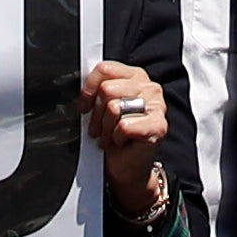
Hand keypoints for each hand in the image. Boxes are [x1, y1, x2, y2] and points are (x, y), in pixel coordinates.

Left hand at [84, 57, 174, 226]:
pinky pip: (124, 126)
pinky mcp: (158, 126)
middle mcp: (149, 87)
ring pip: (114, 107)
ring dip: (105, 128)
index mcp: (135, 76)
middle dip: (96, 114)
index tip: (84, 106)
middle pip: (107, 89)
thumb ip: (98, 89)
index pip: (105, 69)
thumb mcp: (103, 106)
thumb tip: (78, 80)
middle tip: (97, 128)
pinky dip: (116, 138)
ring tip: (108, 136)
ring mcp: (157, 106)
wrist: (127, 168)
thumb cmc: (114, 136)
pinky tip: (121, 142)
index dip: (89, 89)